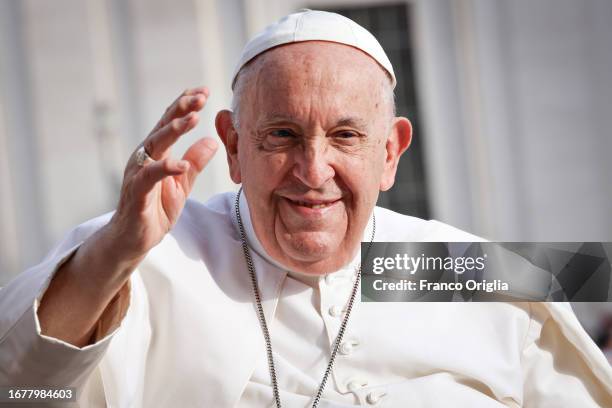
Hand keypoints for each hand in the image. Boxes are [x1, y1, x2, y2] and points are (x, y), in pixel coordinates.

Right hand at [106, 86, 217, 261]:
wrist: (133, 240)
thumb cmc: (155, 210)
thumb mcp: (182, 185)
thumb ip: (195, 163)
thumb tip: (211, 141)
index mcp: (156, 154)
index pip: (170, 123)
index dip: (185, 106)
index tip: (203, 91)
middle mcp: (144, 158)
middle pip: (162, 127)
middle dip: (181, 110)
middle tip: (200, 96)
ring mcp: (138, 173)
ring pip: (154, 145)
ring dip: (174, 130)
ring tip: (193, 118)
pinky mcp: (136, 193)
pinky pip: (150, 177)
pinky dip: (166, 169)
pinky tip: (182, 165)